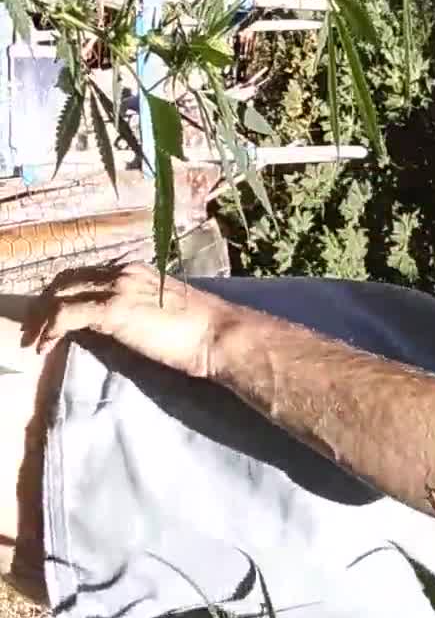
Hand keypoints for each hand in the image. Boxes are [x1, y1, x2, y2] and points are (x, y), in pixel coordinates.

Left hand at [23, 262, 221, 378]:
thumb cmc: (199, 329)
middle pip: (67, 279)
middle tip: (34, 329)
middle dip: (46, 303)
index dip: (65, 292)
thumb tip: (117, 322)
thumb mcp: (162, 310)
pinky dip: (50, 330)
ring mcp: (117, 288)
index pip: (87, 274)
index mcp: (136, 270)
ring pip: (62, 294)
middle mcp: (123, 272)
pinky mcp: (113, 310)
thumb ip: (137, 307)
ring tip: (34, 341)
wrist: (217, 333)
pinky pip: (67, 315)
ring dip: (42, 318)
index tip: (53, 314)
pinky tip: (44, 347)